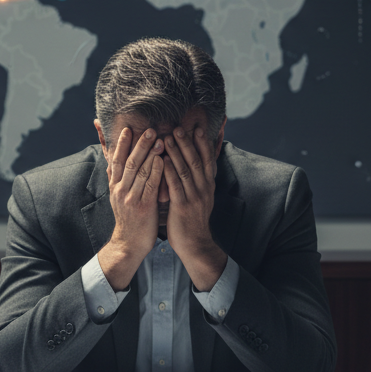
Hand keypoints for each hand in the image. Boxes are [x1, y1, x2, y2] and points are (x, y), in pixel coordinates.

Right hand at [98, 126, 163, 289]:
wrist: (128, 244)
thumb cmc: (128, 219)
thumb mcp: (117, 197)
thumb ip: (116, 179)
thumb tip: (111, 162)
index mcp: (114, 186)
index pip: (116, 160)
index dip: (121, 144)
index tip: (128, 129)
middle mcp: (120, 190)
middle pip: (129, 162)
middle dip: (139, 144)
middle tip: (150, 129)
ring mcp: (130, 198)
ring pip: (140, 171)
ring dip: (150, 154)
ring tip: (160, 139)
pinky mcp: (143, 207)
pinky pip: (150, 185)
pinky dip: (156, 171)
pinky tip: (163, 160)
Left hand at [163, 125, 226, 290]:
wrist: (195, 244)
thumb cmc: (193, 220)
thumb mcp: (201, 198)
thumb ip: (197, 182)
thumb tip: (194, 165)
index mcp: (208, 186)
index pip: (207, 160)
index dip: (202, 143)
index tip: (197, 128)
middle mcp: (204, 189)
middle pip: (196, 160)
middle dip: (187, 143)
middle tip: (178, 127)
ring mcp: (194, 197)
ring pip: (185, 170)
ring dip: (176, 152)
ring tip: (166, 137)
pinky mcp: (182, 206)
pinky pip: (175, 185)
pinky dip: (168, 171)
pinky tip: (162, 160)